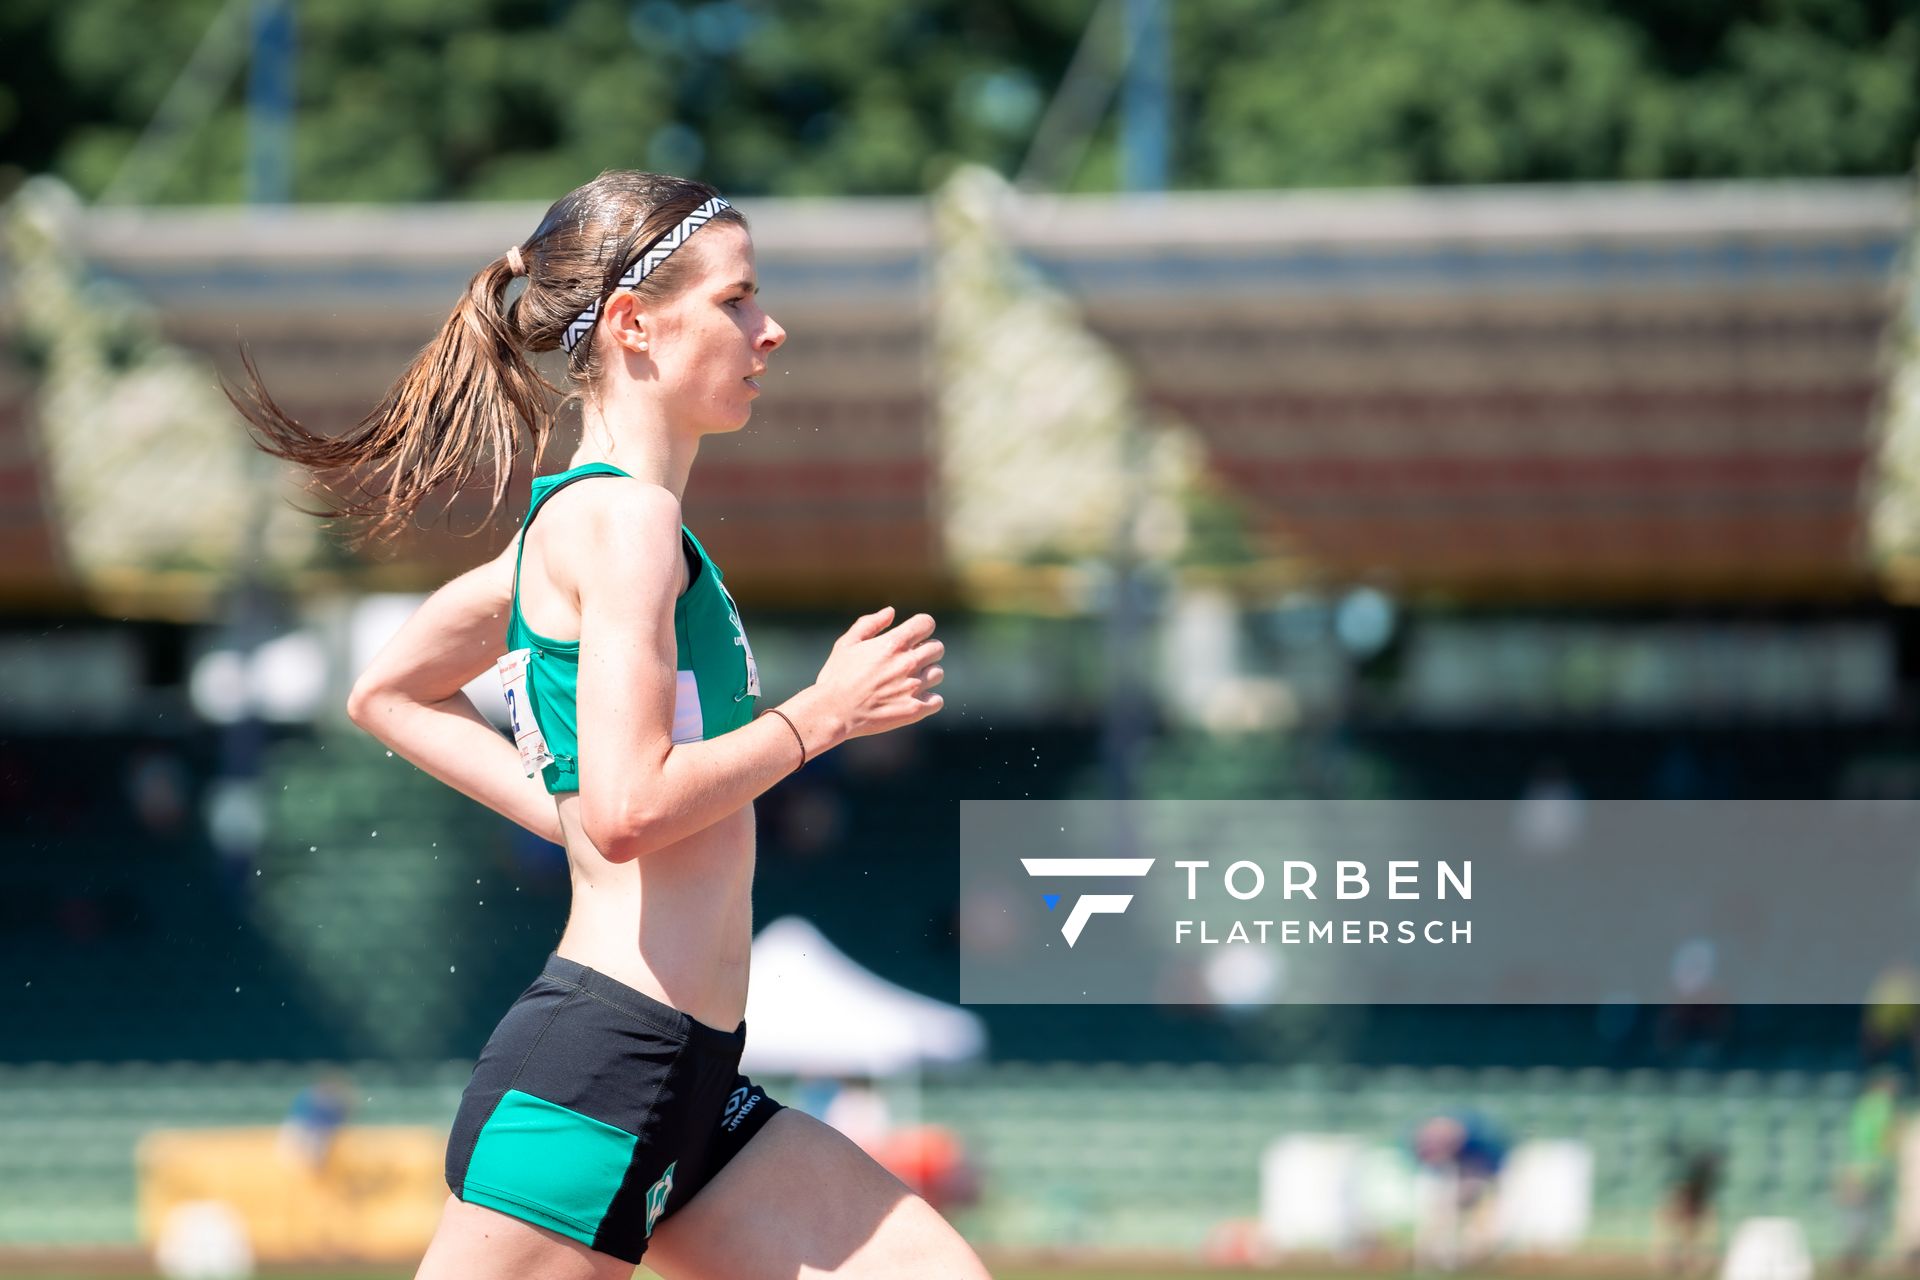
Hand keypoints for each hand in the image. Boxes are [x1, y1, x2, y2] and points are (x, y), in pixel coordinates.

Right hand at [804, 605, 944, 745]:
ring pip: (938, 673)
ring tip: (908, 682)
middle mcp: (908, 663)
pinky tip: (913, 699)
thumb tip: (891, 611)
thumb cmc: (836, 676)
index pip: (927, 623)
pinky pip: (937, 701)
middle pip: (938, 648)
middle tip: (910, 660)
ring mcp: (913, 687)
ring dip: (927, 675)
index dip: (922, 627)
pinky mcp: (914, 709)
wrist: (833, 712)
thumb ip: (870, 624)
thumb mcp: (847, 643)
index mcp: (894, 643)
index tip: (914, 636)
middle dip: (926, 650)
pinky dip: (928, 700)